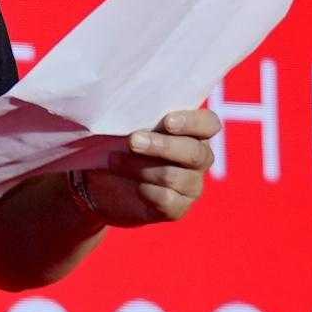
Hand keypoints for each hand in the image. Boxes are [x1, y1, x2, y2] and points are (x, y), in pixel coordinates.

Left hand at [75, 107, 216, 227]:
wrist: (102, 184)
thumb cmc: (117, 143)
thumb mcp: (125, 125)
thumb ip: (135, 115)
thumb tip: (125, 104)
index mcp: (193, 131)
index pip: (209, 124)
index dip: (192, 122)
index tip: (167, 122)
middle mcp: (199, 158)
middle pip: (195, 153)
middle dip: (162, 146)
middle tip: (133, 141)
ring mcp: (191, 185)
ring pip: (174, 176)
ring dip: (140, 167)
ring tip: (114, 160)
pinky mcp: (178, 208)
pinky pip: (166, 199)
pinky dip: (143, 189)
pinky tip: (128, 183)